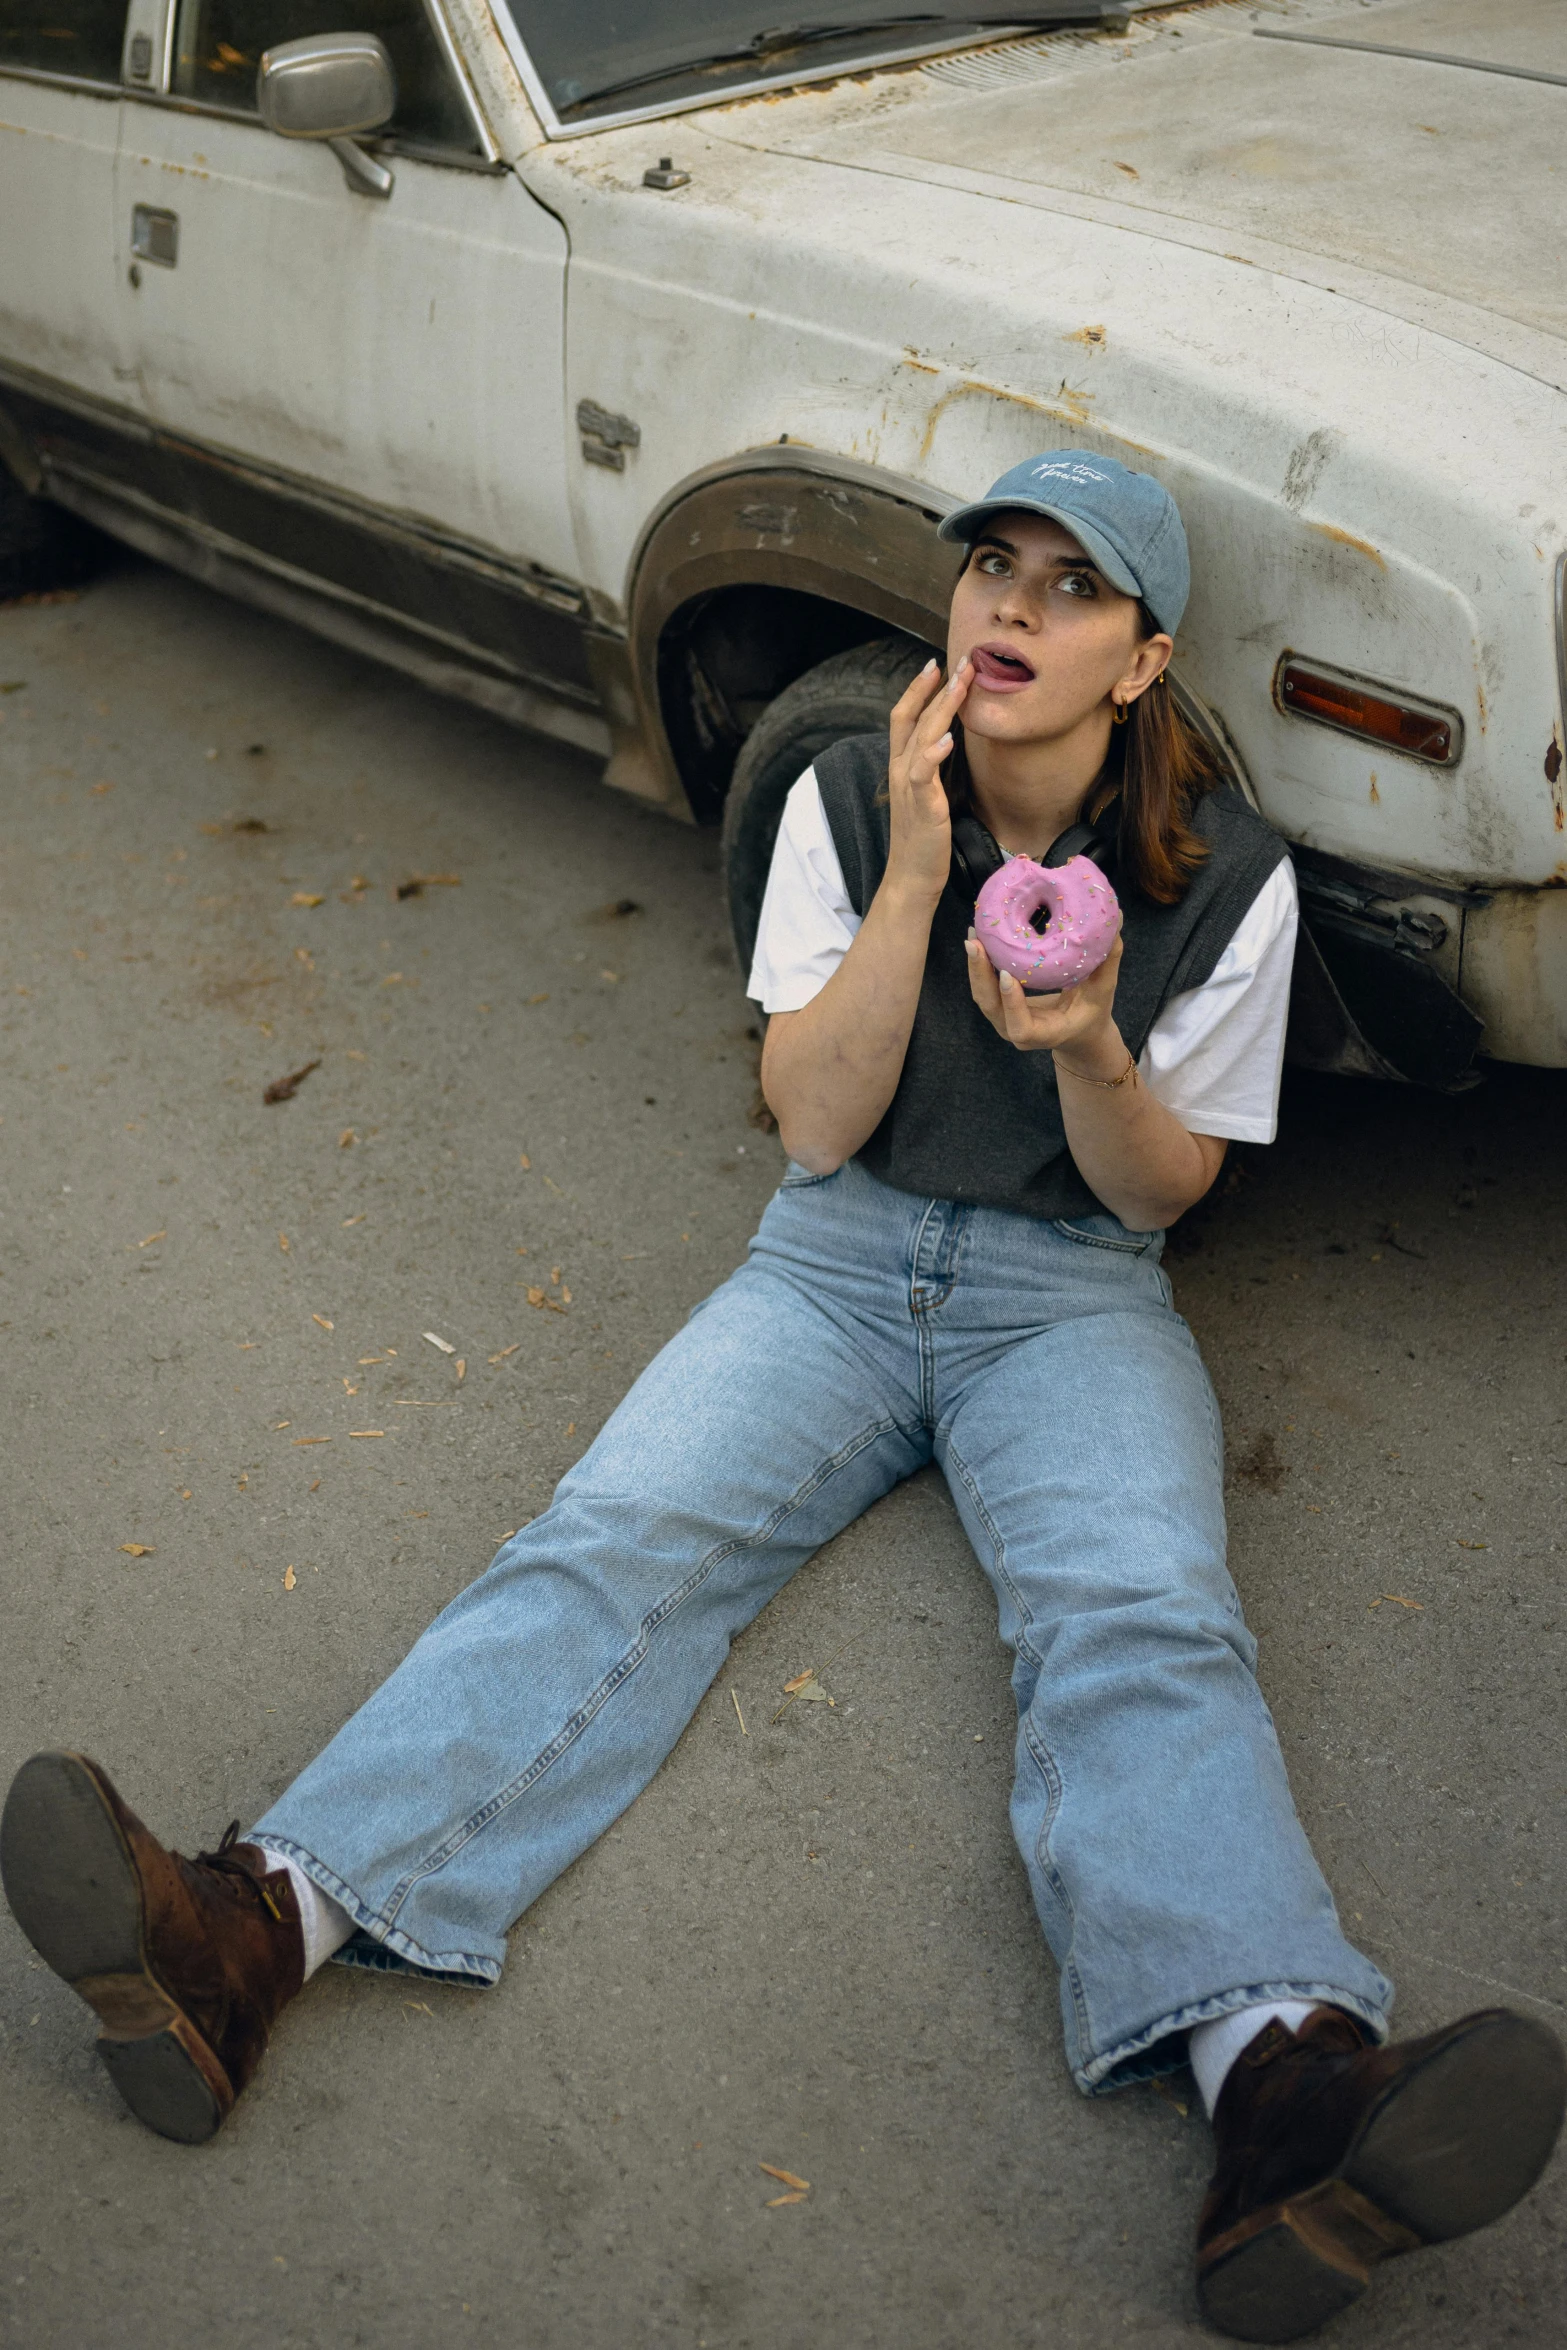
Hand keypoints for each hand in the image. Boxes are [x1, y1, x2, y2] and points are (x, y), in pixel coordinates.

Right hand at [884, 656, 971, 906]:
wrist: (912, 877)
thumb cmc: (924, 839)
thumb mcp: (928, 795)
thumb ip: (933, 768)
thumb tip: (948, 742)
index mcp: (901, 767)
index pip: (904, 718)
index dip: (917, 689)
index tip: (936, 664)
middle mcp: (900, 771)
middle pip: (910, 718)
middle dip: (933, 687)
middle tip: (957, 660)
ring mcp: (909, 788)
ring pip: (920, 737)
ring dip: (941, 708)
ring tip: (960, 683)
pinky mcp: (922, 807)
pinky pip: (923, 775)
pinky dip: (933, 754)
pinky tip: (947, 738)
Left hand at [965, 929, 1126, 1062]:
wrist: (1079, 1034)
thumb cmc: (1092, 1013)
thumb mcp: (1104, 989)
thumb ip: (1108, 958)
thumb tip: (1116, 918)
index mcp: (1046, 1033)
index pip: (1021, 1027)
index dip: (1012, 1003)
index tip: (1006, 975)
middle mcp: (1019, 1031)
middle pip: (991, 1007)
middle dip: (980, 974)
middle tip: (976, 942)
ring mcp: (1006, 1021)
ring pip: (982, 997)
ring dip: (975, 966)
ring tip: (974, 934)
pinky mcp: (1000, 1009)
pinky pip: (984, 988)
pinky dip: (980, 965)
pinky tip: (979, 938)